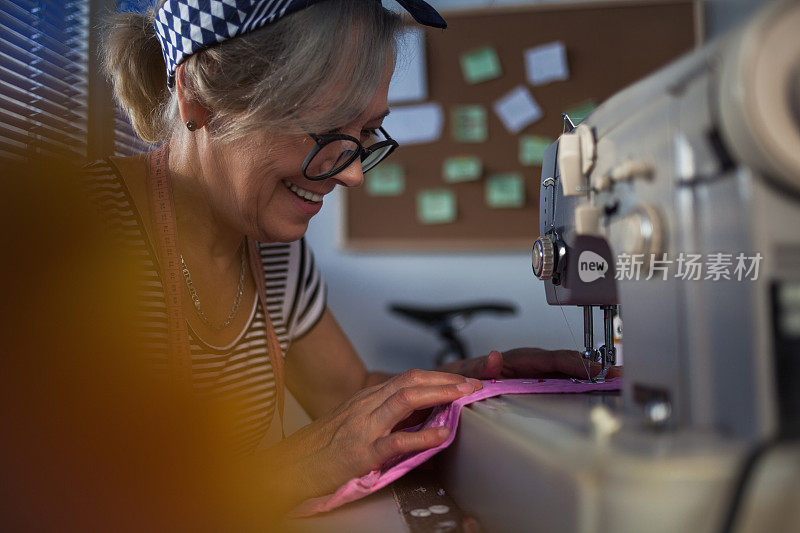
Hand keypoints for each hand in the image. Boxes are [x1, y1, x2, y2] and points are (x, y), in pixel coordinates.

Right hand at [269, 369, 481, 500]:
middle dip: (447, 380)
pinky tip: (442, 435)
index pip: (409, 377)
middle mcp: (367, 405)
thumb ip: (385, 416)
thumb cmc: (323, 447)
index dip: (440, 376)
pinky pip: (396, 440)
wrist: (291, 466)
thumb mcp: (355, 422)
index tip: (464, 379)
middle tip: (474, 384)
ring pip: (406, 399)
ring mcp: (365, 426)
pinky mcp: (362, 452)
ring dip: (440, 395)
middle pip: (412, 380)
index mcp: (368, 398)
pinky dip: (422, 436)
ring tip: (465, 397)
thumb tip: (422, 416)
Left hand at [436, 347, 621, 380]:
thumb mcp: (459, 375)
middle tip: (617, 373)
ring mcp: (526, 375)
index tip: (593, 369)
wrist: (439, 389)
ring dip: (587, 375)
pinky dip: (575, 384)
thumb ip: (476, 369)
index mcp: (509, 361)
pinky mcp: (527, 386)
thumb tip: (495, 359)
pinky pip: (555, 383)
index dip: (571, 362)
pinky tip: (595, 391)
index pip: (546, 359)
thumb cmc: (450, 380)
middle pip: (561, 362)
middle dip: (590, 365)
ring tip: (616, 380)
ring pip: (561, 371)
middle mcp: (521, 365)